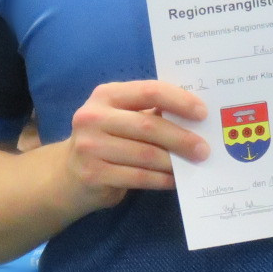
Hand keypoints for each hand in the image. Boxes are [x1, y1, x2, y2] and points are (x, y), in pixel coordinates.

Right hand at [57, 80, 207, 214]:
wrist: (68, 176)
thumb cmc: (106, 141)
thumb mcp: (121, 118)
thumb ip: (149, 112)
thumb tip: (195, 117)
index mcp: (106, 95)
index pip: (149, 91)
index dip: (179, 101)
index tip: (203, 113)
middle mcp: (93, 117)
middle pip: (149, 126)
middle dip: (181, 138)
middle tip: (204, 149)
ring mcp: (90, 147)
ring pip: (145, 155)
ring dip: (174, 162)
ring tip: (193, 165)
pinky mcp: (93, 174)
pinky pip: (138, 177)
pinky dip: (162, 180)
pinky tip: (175, 180)